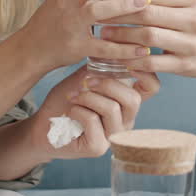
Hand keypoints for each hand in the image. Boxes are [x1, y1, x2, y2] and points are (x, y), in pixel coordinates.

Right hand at [16, 0, 154, 71]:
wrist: (32, 49)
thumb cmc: (56, 17)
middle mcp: (65, 2)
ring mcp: (70, 25)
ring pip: (96, 11)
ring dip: (123, 5)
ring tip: (147, 1)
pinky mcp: (76, 48)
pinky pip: (103, 48)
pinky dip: (124, 49)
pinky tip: (143, 48)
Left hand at [29, 66, 160, 159]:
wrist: (44, 125)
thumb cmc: (66, 100)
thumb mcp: (84, 77)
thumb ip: (101, 66)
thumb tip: (115, 48)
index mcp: (126, 100)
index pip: (151, 87)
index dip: (146, 73)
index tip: (128, 60)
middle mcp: (125, 119)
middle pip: (133, 99)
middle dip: (108, 84)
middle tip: (87, 81)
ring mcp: (113, 135)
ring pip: (112, 109)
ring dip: (88, 97)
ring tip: (74, 96)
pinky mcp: (98, 147)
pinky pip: (92, 121)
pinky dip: (77, 110)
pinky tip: (70, 111)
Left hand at [102, 0, 195, 85]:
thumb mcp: (188, 3)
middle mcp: (193, 19)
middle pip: (148, 13)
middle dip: (119, 13)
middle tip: (97, 13)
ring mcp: (191, 43)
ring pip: (148, 37)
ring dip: (122, 36)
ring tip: (103, 33)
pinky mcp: (186, 65)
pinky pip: (153, 62)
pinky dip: (133, 60)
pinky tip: (118, 57)